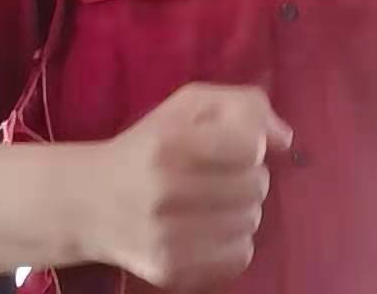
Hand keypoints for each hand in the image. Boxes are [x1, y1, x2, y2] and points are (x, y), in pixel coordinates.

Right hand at [83, 83, 292, 287]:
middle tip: (223, 173)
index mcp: (170, 142)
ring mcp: (168, 238)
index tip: (234, 144)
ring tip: (216, 199)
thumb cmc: (150, 143)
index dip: (251, 143)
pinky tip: (211, 226)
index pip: (250, 146)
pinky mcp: (171, 271)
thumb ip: (243, 105)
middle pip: (256, 185)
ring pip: (252, 220)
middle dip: (249, 175)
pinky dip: (235, 239)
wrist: (91, 201)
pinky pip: (240, 255)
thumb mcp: (189, 104)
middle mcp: (166, 191)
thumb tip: (286, 139)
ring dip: (243, 207)